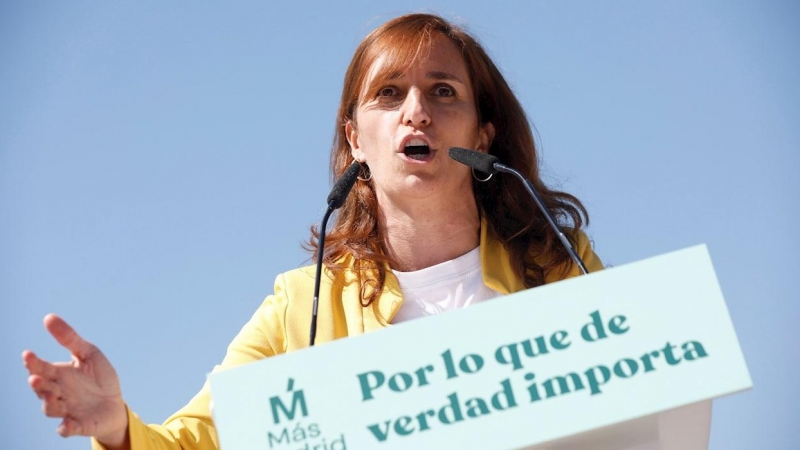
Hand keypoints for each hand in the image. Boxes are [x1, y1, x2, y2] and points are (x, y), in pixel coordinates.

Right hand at [22, 314, 128, 446]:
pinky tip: (67, 424)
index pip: (41, 368)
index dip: (33, 363)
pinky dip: (66, 427)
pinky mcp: (78, 424)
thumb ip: (69, 338)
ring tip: (53, 395)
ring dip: (49, 403)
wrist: (116, 404)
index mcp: (59, 374)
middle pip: (42, 389)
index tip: (28, 354)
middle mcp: (59, 392)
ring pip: (51, 408)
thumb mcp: (88, 354)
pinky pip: (67, 428)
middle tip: (36, 377)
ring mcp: (67, 409)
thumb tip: (48, 317)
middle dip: (38, 384)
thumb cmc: (100, 378)